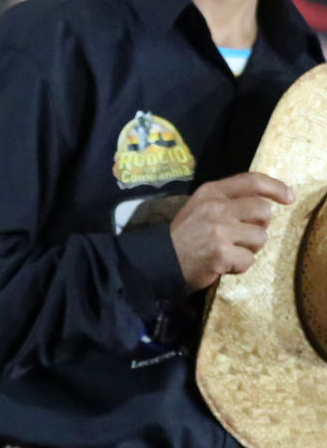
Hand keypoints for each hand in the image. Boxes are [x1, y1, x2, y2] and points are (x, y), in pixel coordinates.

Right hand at [169, 172, 293, 292]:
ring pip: (260, 237)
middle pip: (263, 211)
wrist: (157, 262)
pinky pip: (248, 260)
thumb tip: (265, 205)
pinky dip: (239, 266)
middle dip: (259, 226)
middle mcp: (216, 208)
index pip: (252, 181)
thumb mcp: (199, 208)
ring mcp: (219, 231)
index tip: (289, 197)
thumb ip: (226, 201)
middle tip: (243, 236)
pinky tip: (223, 265)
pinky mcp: (221, 254)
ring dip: (250, 248)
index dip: (276, 187)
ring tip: (230, 252)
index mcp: (210, 192)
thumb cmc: (182, 237)